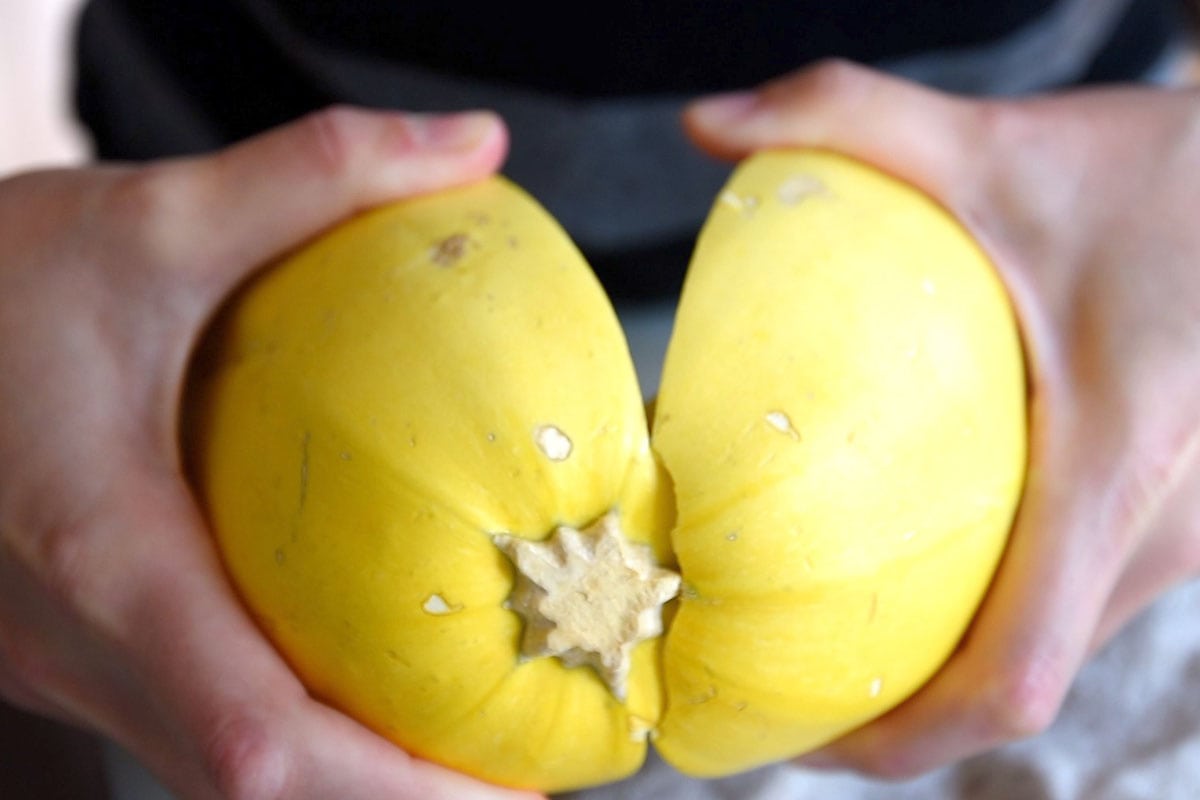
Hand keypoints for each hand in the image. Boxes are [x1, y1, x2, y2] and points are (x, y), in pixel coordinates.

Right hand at [0, 106, 540, 799]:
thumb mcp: (150, 217)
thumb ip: (313, 174)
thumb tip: (470, 145)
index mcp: (100, 557)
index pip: (253, 733)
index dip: (385, 786)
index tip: (505, 794)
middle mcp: (72, 641)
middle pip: (248, 786)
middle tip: (518, 783)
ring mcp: (58, 658)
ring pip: (214, 768)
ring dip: (343, 781)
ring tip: (462, 750)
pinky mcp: (63, 644)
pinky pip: (185, 724)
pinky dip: (288, 739)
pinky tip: (356, 689)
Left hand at [684, 61, 1199, 778]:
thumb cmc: (1155, 174)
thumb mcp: (996, 141)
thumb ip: (844, 115)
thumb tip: (704, 125)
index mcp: (1118, 463)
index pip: (1012, 671)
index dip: (898, 735)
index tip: (791, 734)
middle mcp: (1165, 529)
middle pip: (1012, 686)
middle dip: (890, 719)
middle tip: (765, 691)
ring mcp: (1180, 537)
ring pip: (1043, 652)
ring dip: (936, 676)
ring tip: (817, 648)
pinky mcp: (1174, 520)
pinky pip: (1066, 608)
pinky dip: (981, 628)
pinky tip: (905, 587)